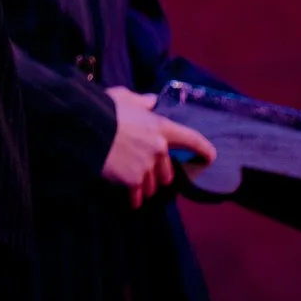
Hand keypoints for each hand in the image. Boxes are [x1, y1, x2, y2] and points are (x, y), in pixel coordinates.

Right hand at [100, 87, 216, 205]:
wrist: (89, 127)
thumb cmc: (106, 109)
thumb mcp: (124, 98)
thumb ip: (141, 102)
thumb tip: (151, 101)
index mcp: (160, 127)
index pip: (190, 138)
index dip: (202, 148)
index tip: (211, 157)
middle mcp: (159, 148)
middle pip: (167, 173)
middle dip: (158, 176)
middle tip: (146, 175)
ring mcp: (147, 166)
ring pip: (152, 186)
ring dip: (145, 188)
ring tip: (133, 186)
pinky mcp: (133, 180)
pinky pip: (137, 196)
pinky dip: (134, 199)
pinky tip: (131, 202)